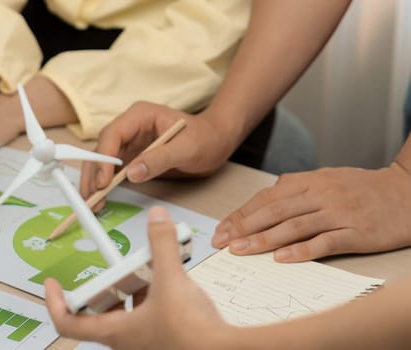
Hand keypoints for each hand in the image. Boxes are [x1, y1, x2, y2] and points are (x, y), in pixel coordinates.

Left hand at [45, 206, 230, 348]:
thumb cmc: (193, 333)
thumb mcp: (171, 278)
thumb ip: (161, 245)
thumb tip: (156, 220)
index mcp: (115, 332)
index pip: (68, 323)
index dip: (54, 302)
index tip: (52, 285)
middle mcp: (126, 341)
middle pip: (99, 313)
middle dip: (105, 287)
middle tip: (113, 270)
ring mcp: (145, 342)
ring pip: (126, 312)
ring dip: (132, 289)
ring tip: (146, 268)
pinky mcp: (164, 339)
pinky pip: (148, 315)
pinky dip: (152, 297)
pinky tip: (169, 282)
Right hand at [81, 102, 234, 209]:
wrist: (216, 142)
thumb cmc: (205, 137)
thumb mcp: (187, 148)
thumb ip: (160, 159)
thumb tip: (132, 174)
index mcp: (139, 116)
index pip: (113, 134)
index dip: (104, 158)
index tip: (104, 181)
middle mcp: (129, 128)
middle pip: (101, 149)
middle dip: (93, 174)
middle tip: (91, 197)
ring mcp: (128, 143)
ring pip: (102, 162)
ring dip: (94, 182)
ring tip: (92, 203)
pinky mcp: (130, 158)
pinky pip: (112, 171)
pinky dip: (104, 185)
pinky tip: (101, 199)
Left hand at [214, 164, 410, 261]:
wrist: (407, 192)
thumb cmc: (363, 188)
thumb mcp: (327, 178)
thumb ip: (297, 188)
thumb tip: (265, 198)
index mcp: (310, 181)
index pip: (267, 198)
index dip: (241, 214)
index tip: (221, 230)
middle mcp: (321, 195)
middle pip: (274, 212)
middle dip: (243, 228)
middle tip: (222, 243)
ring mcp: (339, 214)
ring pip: (294, 227)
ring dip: (263, 240)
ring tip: (240, 251)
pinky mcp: (356, 233)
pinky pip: (324, 242)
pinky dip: (301, 251)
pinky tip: (281, 259)